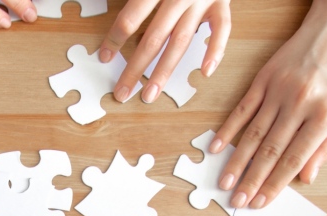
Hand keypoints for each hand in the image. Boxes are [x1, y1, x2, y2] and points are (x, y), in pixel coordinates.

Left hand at [101, 0, 229, 103]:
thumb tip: (112, 11)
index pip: (131, 18)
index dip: (115, 39)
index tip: (104, 57)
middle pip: (154, 38)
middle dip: (135, 68)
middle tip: (122, 92)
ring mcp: (203, 0)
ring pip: (181, 42)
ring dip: (164, 72)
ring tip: (150, 94)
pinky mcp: (222, 2)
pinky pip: (222, 29)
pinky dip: (215, 51)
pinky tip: (204, 72)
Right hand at [210, 0, 326, 208]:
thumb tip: (306, 178)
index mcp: (325, 115)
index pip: (295, 159)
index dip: (275, 184)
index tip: (261, 202)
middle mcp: (300, 104)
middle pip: (270, 151)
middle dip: (252, 180)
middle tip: (237, 202)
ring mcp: (279, 91)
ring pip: (253, 134)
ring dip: (237, 162)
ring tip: (225, 183)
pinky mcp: (263, 79)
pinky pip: (242, 109)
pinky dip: (228, 130)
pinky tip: (216, 148)